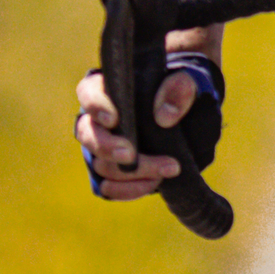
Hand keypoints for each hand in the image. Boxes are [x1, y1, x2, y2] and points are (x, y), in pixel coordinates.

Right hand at [76, 52, 222, 198]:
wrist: (186, 125)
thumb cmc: (176, 95)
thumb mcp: (185, 84)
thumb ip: (178, 90)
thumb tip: (164, 116)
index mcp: (107, 91)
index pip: (88, 93)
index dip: (96, 106)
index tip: (114, 119)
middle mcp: (97, 122)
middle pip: (87, 134)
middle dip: (107, 147)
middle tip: (130, 155)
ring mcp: (102, 149)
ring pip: (101, 164)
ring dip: (131, 172)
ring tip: (168, 168)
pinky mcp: (112, 173)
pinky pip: (109, 188)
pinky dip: (130, 189)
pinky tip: (155, 182)